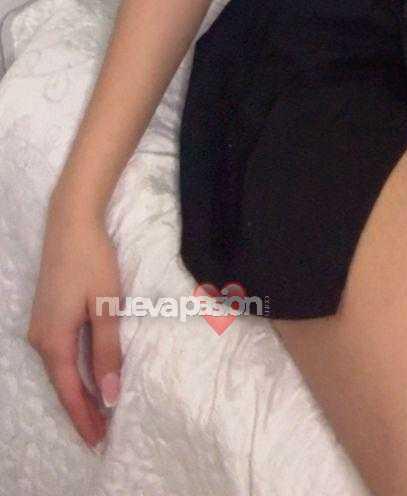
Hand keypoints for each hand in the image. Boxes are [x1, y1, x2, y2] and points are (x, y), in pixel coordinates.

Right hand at [27, 192, 123, 452]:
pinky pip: (60, 354)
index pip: (70, 392)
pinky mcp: (47, 314)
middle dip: (82, 410)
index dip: (85, 417)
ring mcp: (40, 326)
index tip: (98, 441)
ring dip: (78, 391)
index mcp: (54, 341)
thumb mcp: (106, 306)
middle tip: (101, 435)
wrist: (70, 221)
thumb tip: (109, 395)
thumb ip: (107, 351)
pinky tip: (87, 376)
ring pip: (60, 370)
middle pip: (62, 385)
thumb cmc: (92, 260)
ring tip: (98, 412)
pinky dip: (74, 371)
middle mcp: (40, 339)